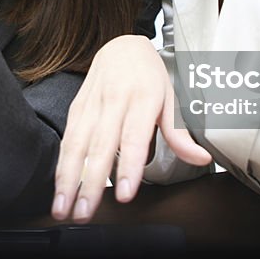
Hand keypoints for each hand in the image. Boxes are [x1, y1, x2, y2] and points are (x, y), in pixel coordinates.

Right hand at [51, 35, 211, 222]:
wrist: (122, 45)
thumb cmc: (149, 75)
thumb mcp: (171, 98)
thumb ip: (179, 133)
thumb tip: (200, 158)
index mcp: (141, 98)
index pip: (133, 137)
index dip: (128, 166)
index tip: (123, 193)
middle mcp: (113, 101)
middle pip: (99, 146)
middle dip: (89, 183)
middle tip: (84, 212)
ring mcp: (91, 104)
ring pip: (76, 144)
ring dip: (67, 179)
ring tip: (64, 207)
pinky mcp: (76, 108)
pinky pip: (67, 138)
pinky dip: (61, 164)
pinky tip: (58, 187)